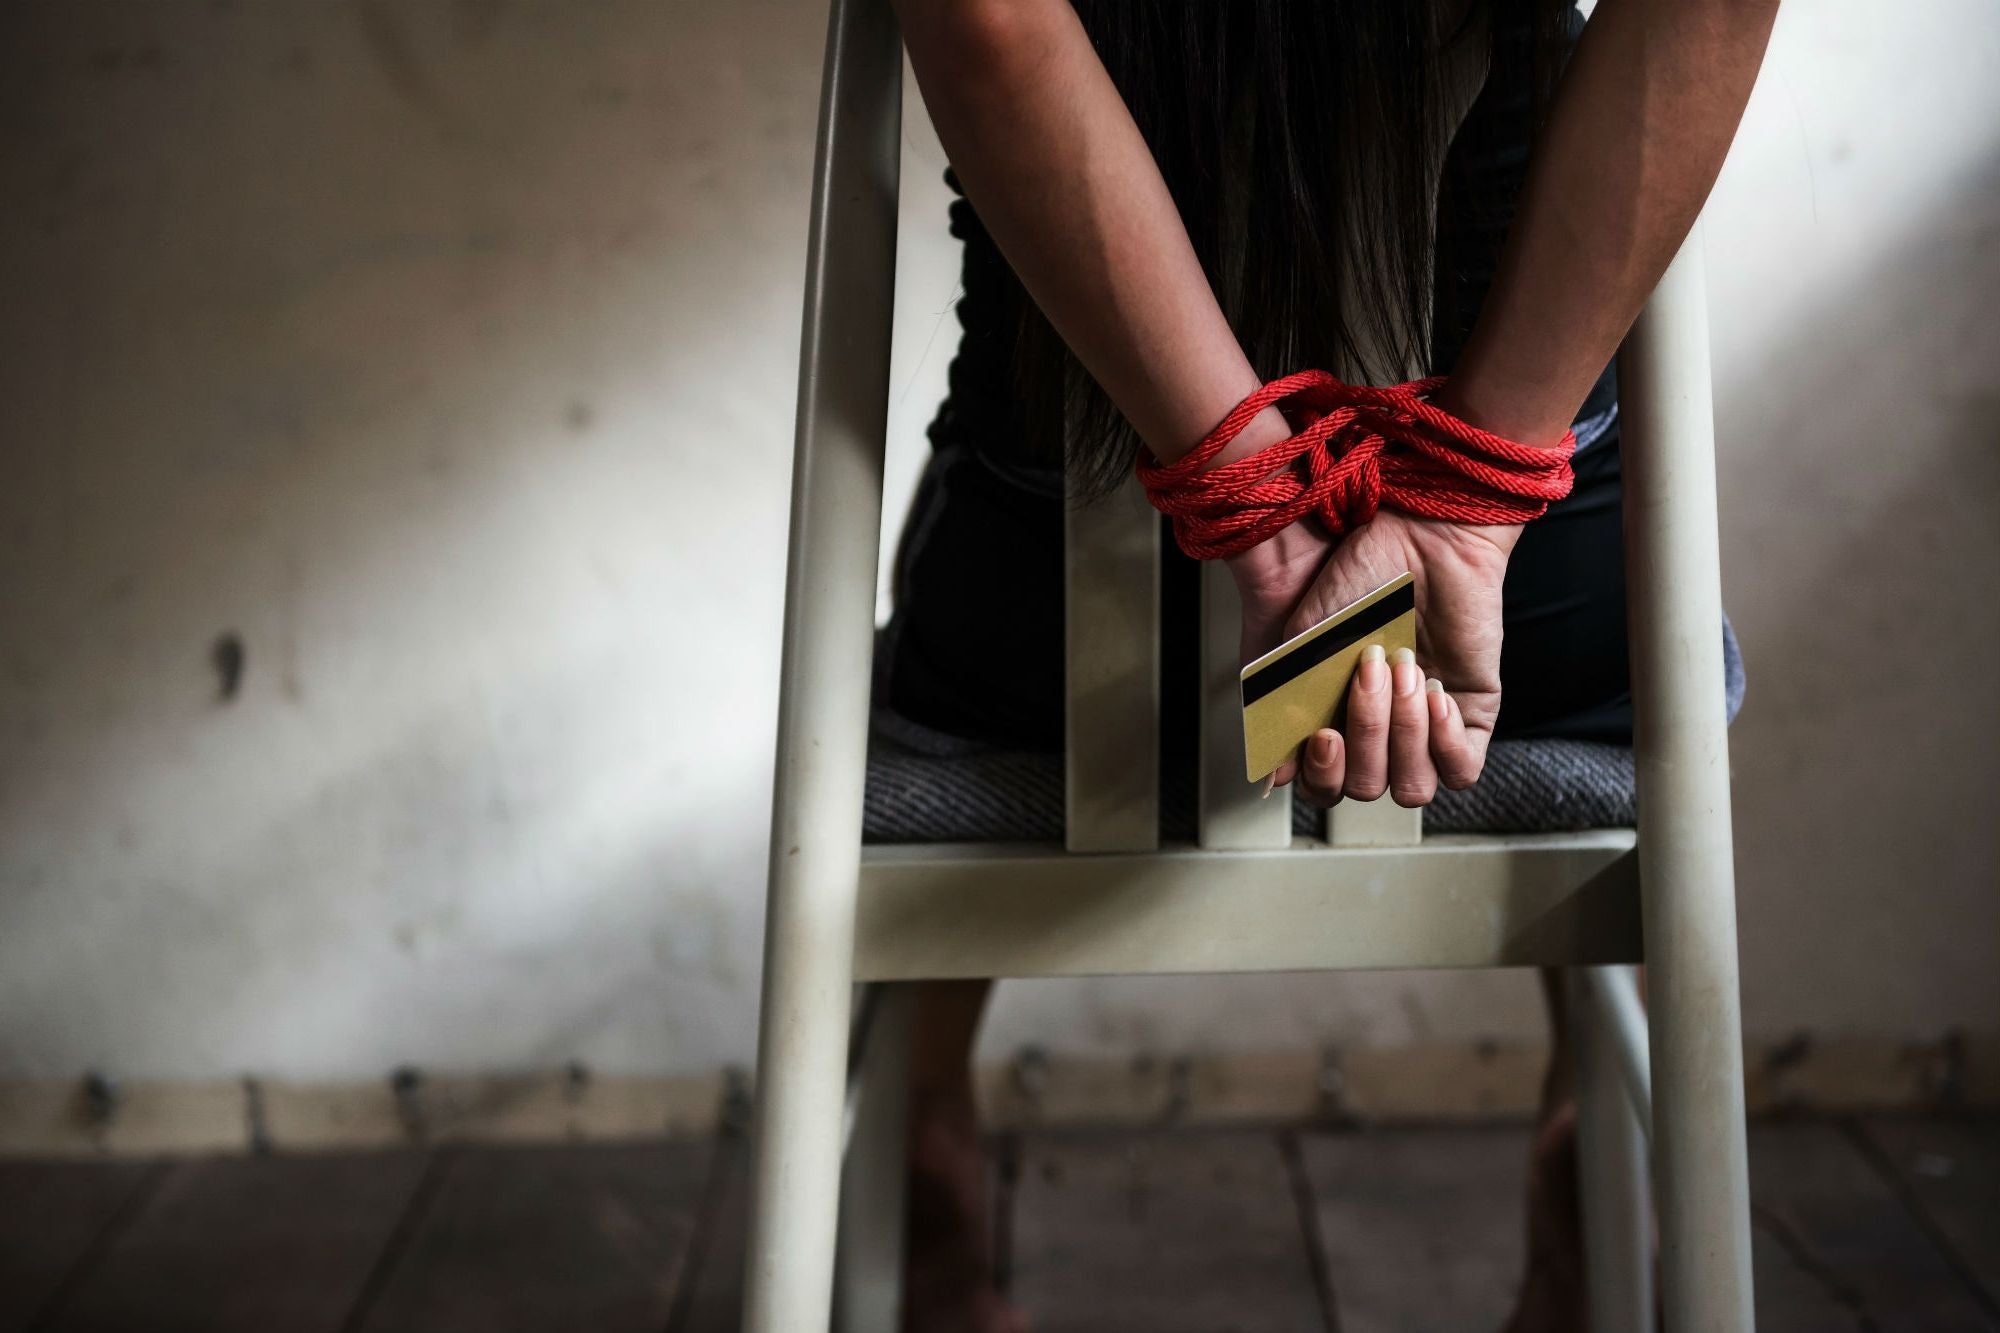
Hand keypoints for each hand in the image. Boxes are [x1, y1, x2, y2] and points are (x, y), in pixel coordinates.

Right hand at [1227, 510, 1518, 806]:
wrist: (1417, 537)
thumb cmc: (1358, 579)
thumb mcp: (1306, 644)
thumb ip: (1288, 706)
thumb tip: (1278, 772)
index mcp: (1337, 719)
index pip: (1327, 785)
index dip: (1323, 775)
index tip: (1323, 733)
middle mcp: (1380, 731)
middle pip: (1368, 786)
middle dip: (1365, 732)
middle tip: (1366, 671)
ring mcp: (1426, 725)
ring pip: (1413, 786)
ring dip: (1404, 735)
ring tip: (1404, 670)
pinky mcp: (1470, 712)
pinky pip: (1462, 769)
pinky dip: (1444, 742)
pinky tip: (1434, 693)